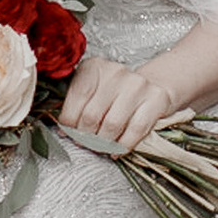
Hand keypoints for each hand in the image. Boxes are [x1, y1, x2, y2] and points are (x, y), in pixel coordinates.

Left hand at [60, 53, 187, 153]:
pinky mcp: (156, 99)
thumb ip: (75, 106)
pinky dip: (123, 146)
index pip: (77, 97)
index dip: (69, 121)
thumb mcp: (92, 90)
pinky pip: (135, 130)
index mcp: (94, 66)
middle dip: (85, 136)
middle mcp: (116, 72)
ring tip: (101, 148)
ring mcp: (137, 84)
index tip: (69, 133)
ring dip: (103, 143)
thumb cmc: (114, 93)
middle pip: (92, 115)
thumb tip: (62, 131)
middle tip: (85, 144)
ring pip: (112, 125)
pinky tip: (117, 150)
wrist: (152, 85)